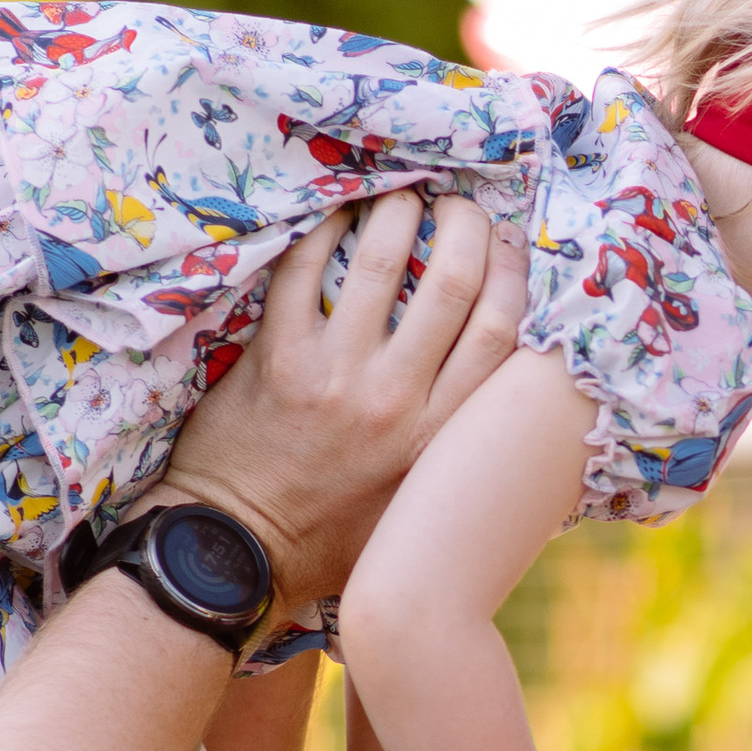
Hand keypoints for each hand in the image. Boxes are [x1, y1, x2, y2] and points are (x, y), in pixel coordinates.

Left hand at [158, 192, 525, 616]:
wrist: (239, 550)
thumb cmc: (332, 534)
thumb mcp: (416, 500)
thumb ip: (454, 443)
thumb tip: (498, 387)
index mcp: (437, 434)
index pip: (500, 331)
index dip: (512, 272)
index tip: (506, 245)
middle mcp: (394, 400)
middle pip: (452, 282)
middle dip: (463, 225)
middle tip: (455, 205)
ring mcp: (333, 374)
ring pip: (381, 261)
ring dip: (396, 214)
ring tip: (400, 200)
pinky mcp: (277, 358)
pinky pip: (304, 269)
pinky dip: (323, 230)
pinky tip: (336, 214)